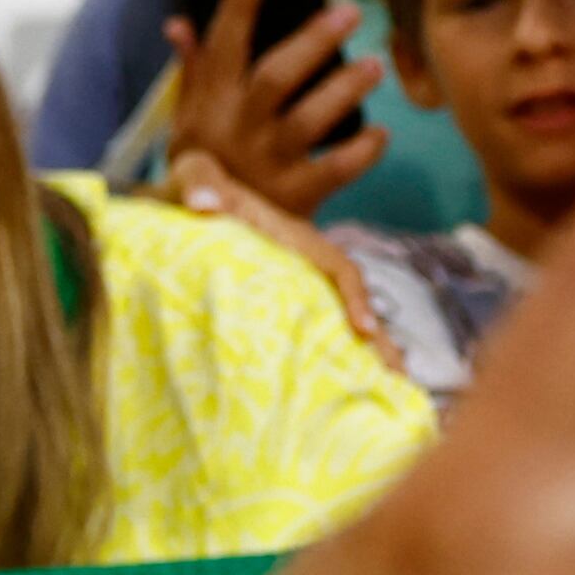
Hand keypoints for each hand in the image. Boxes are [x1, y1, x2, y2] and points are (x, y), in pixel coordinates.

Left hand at [162, 153, 402, 375]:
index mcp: (292, 236)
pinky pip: (306, 336)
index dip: (354, 295)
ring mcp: (290, 288)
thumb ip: (198, 182)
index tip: (362, 329)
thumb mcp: (193, 174)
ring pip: (332, 326)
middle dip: (377, 341)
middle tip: (397, 382)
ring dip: (359, 359)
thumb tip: (203, 205)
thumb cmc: (190, 190)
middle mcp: (301, 265)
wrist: (177, 207)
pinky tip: (329, 399)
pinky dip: (323, 363)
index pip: (335, 266)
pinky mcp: (273, 309)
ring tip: (379, 399)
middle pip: (348, 305)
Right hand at [164, 0, 389, 219]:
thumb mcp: (188, 123)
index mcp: (211, 104)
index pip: (223, 43)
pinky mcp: (294, 200)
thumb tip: (178, 24)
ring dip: (344, 90)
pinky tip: (380, 133)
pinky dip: (361, 152)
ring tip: (376, 65)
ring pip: (309, 121)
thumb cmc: (207, 167)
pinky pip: (334, 171)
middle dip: (313, 41)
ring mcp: (267, 165)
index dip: (238, 2)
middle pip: (275, 77)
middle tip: (350, 12)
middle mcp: (238, 130)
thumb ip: (191, 73)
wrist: (206, 245)